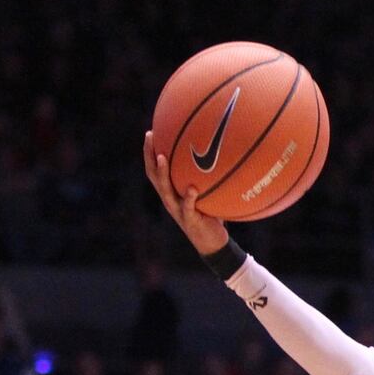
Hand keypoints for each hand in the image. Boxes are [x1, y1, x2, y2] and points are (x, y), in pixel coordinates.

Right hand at [143, 130, 229, 254]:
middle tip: (151, 137)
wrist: (214, 242)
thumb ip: (210, 176)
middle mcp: (170, 199)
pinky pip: (187, 207)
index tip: (151, 132)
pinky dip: (189, 198)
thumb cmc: (212, 213)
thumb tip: (223, 151)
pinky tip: (192, 188)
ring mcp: (177, 210)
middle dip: (150, 155)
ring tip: (162, 158)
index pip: (156, 169)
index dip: (150, 152)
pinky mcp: (189, 221)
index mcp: (172, 192)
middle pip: (154, 175)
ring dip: (163, 174)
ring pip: (165, 190)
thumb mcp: (209, 192)